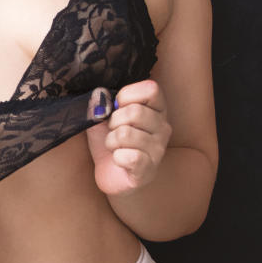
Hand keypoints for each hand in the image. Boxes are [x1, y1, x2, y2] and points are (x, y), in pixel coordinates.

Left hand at [85, 80, 171, 194]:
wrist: (111, 173)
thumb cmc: (112, 141)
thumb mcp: (104, 117)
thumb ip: (101, 103)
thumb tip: (98, 96)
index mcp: (157, 109)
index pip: (151, 89)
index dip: (126, 95)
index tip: (117, 107)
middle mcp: (163, 127)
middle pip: (135, 112)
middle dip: (114, 122)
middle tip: (113, 131)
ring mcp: (158, 149)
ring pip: (126, 134)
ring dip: (111, 141)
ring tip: (114, 146)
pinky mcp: (148, 169)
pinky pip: (128, 156)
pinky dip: (116, 157)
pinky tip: (119, 159)